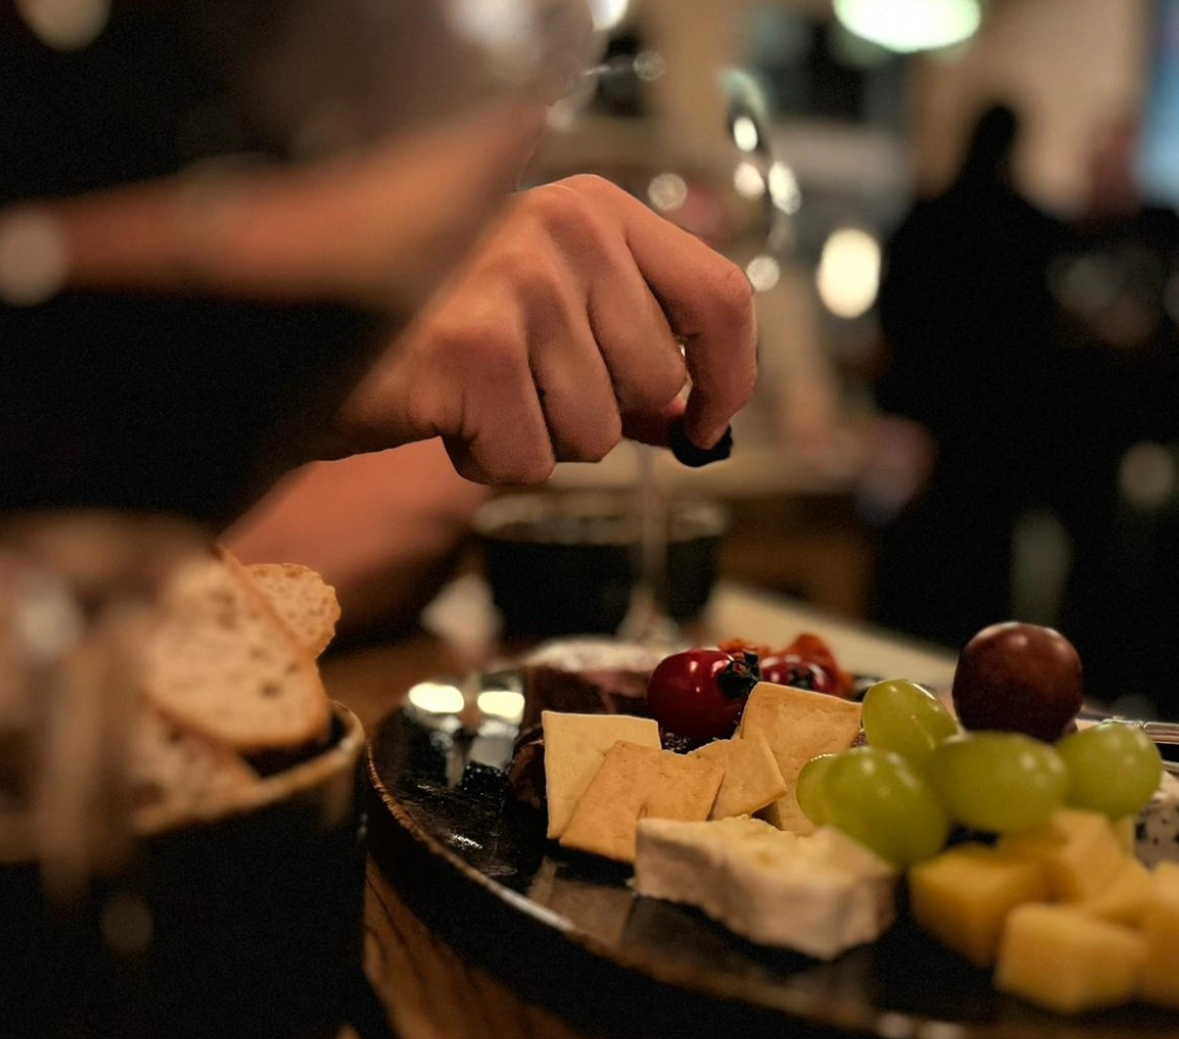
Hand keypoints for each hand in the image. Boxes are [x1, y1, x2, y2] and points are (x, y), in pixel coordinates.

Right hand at [324, 174, 757, 484]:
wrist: (309, 335)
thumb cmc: (434, 326)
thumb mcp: (545, 311)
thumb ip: (623, 352)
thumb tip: (694, 417)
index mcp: (595, 210)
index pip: (720, 294)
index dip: (731, 374)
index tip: (707, 422)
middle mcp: (565, 232)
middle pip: (656, 384)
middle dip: (598, 416)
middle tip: (526, 390)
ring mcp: (519, 286)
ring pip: (595, 432)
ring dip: (537, 439)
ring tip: (477, 395)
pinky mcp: (475, 350)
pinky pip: (531, 460)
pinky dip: (489, 461)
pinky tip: (447, 415)